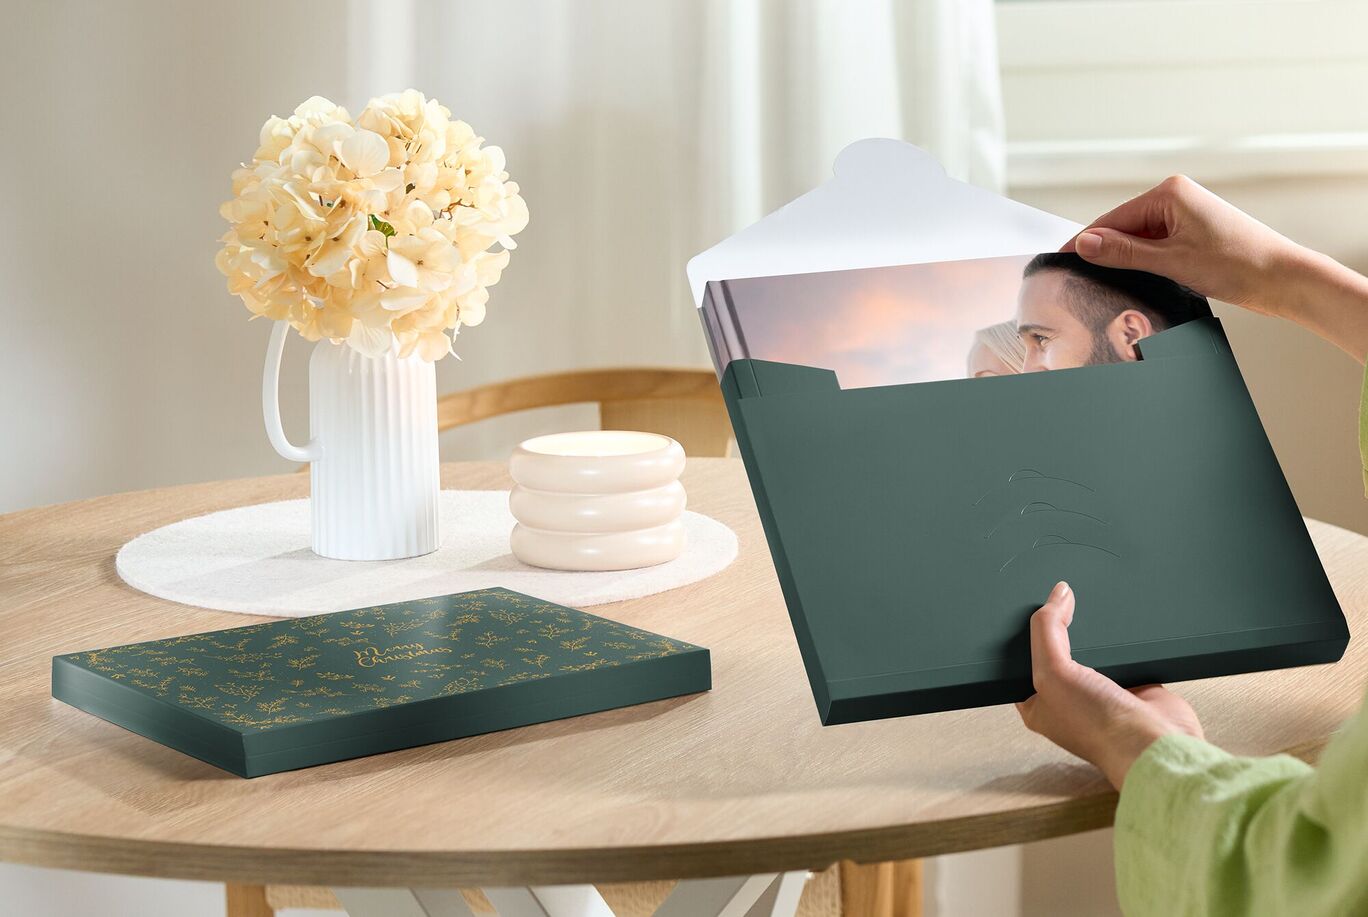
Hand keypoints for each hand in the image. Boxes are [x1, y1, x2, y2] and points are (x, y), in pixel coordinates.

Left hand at [1015, 581, 1203, 789]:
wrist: (1155, 744)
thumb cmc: (1097, 727)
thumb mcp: (1053, 673)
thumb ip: (1048, 630)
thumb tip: (1058, 593)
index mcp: (1036, 703)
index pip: (1020, 659)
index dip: (1021, 633)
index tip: (1024, 604)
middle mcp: (1066, 698)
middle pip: (1056, 649)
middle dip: (1057, 627)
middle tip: (1057, 599)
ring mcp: (1099, 690)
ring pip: (1090, 647)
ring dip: (1092, 631)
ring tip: (1085, 605)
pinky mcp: (1130, 681)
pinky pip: (1120, 649)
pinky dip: (1121, 636)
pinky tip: (1116, 619)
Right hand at [1065, 175, 1367, 361]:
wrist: (1283, 278)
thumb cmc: (1239, 263)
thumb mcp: (1170, 261)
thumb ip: (1123, 252)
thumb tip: (1085, 244)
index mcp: (1170, 192)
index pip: (1113, 219)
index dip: (1086, 242)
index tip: (1061, 260)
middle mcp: (1177, 196)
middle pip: (1124, 227)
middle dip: (1107, 252)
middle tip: (1082, 279)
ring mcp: (1186, 214)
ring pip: (1139, 238)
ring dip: (1127, 260)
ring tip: (1112, 283)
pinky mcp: (1194, 232)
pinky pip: (1155, 245)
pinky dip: (1145, 262)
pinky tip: (1141, 279)